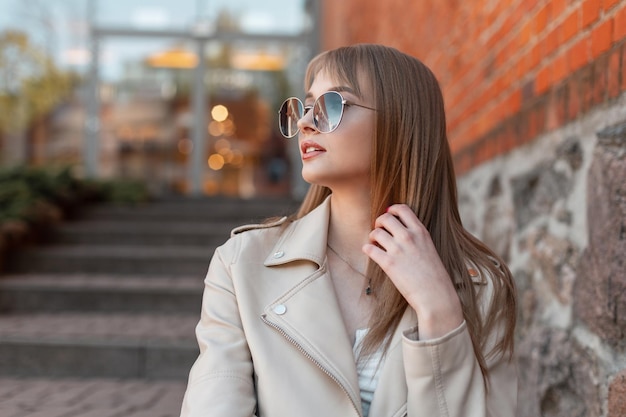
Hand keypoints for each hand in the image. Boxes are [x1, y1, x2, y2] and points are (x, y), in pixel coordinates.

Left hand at [362, 204, 463, 339]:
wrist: (436, 295)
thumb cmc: (434, 275)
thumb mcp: (430, 248)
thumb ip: (416, 238)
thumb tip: (400, 232)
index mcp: (421, 232)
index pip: (402, 209)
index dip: (392, 210)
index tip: (388, 214)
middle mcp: (408, 237)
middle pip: (385, 218)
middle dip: (379, 222)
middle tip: (379, 230)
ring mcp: (398, 249)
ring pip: (376, 232)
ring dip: (372, 237)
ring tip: (375, 243)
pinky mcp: (388, 263)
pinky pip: (369, 249)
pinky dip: (367, 249)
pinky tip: (370, 252)